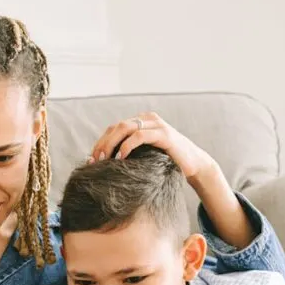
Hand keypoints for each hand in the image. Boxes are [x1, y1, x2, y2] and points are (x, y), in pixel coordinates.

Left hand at [90, 112, 213, 179]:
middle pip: (117, 127)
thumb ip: (128, 154)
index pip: (114, 129)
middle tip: (94, 161)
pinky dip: (127, 145)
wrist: (193, 165)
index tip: (91, 160)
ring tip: (104, 160)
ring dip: (111, 144)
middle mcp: (147, 119)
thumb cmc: (166, 163)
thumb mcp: (144, 156)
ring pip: (125, 128)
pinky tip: (121, 158)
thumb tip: (103, 164)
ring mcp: (156, 124)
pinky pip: (140, 135)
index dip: (100, 143)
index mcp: (141, 122)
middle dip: (102, 144)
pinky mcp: (164, 134)